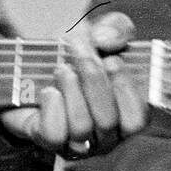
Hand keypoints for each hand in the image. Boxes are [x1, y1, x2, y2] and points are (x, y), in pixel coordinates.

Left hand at [0, 11, 145, 158]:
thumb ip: (115, 29)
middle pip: (108, 120)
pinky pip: (54, 134)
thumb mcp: (98, 32)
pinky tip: (49, 90)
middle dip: (93, 80)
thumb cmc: (75, 53)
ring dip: (71, 90)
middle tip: (78, 51)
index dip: (126, 91)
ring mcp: (75, 142)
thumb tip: (106, 40)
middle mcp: (104, 136)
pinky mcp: (46, 140)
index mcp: (125, 114)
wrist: (32, 63)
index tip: (111, 60)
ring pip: (81, 127)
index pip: (138, 119)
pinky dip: (52, 107)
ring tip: (61, 68)